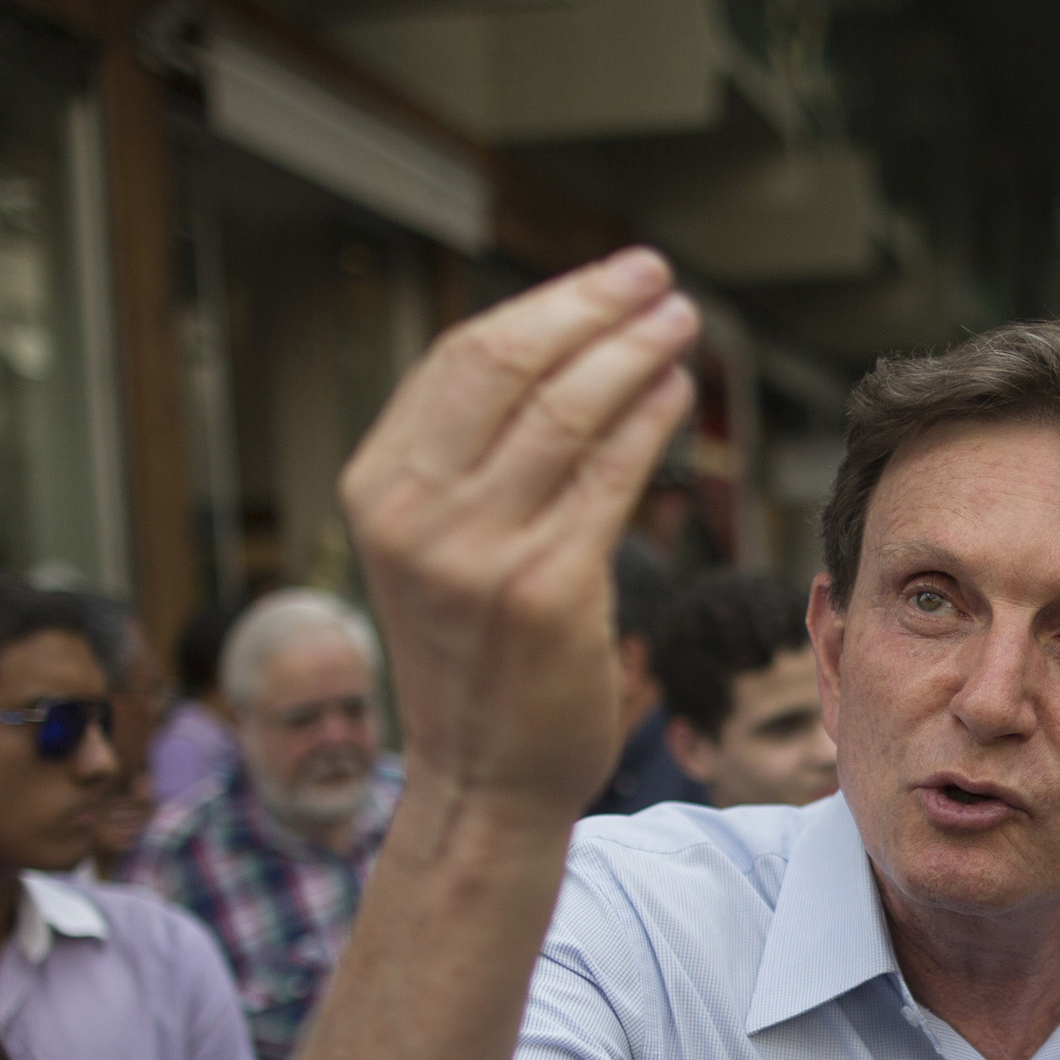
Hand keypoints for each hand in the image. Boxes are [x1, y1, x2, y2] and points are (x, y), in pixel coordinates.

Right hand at [336, 247, 700, 824]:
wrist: (485, 779)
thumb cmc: (479, 658)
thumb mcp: (436, 546)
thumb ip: (468, 460)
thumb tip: (556, 348)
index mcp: (377, 488)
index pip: (462, 358)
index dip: (547, 306)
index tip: (612, 281)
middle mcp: (414, 513)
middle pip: (511, 364)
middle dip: (595, 307)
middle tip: (657, 280)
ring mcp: (476, 552)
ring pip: (568, 410)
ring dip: (635, 353)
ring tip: (681, 325)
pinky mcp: (545, 590)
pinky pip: (610, 476)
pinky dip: (650, 420)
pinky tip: (676, 394)